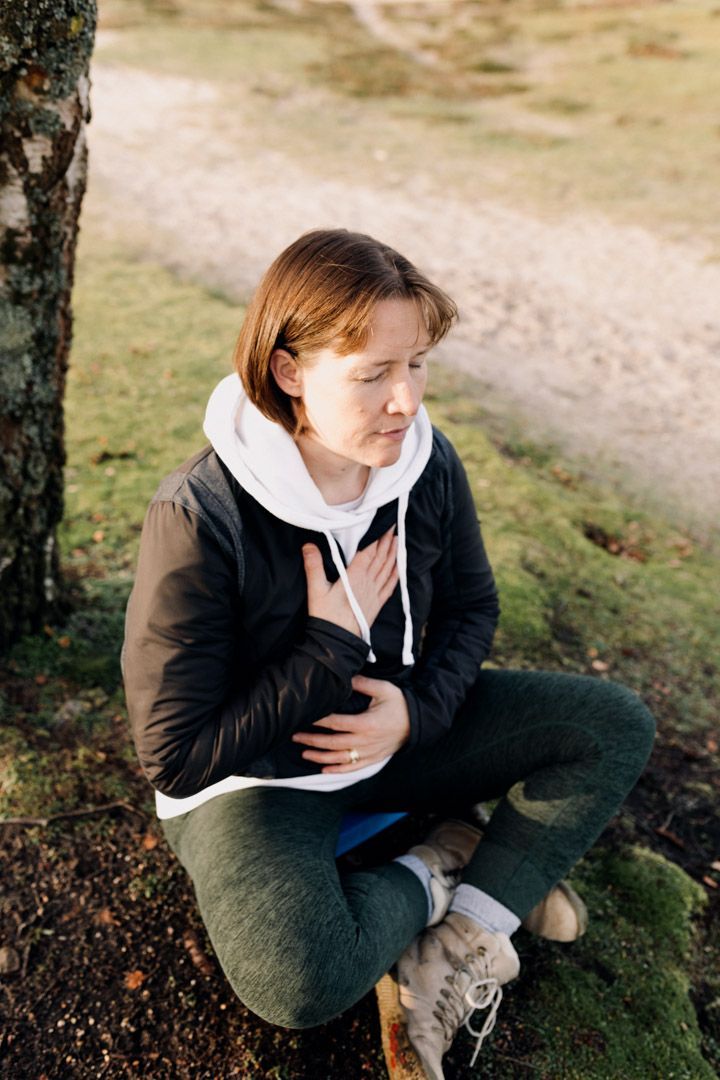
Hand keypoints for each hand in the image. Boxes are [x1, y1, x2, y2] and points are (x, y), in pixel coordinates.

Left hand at [291, 674, 409, 772]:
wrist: (418, 723)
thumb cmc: (400, 704)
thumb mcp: (383, 689)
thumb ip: (362, 684)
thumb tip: (344, 676)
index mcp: (365, 724)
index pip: (335, 723)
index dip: (318, 720)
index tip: (305, 716)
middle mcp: (364, 742)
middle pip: (332, 743)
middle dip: (311, 740)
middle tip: (294, 736)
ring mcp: (368, 753)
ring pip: (339, 758)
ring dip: (319, 757)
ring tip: (303, 753)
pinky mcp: (372, 759)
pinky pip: (352, 768)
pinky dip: (337, 770)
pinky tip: (324, 769)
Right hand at [303, 527, 397, 637]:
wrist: (336, 642)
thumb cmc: (325, 616)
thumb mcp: (315, 589)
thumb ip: (313, 566)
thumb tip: (309, 545)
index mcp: (355, 577)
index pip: (369, 553)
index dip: (377, 538)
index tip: (384, 526)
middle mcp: (368, 584)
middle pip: (380, 559)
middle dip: (387, 542)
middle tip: (393, 528)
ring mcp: (374, 594)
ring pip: (387, 570)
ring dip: (393, 555)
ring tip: (398, 541)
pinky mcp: (376, 605)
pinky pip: (390, 586)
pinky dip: (396, 575)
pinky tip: (399, 568)